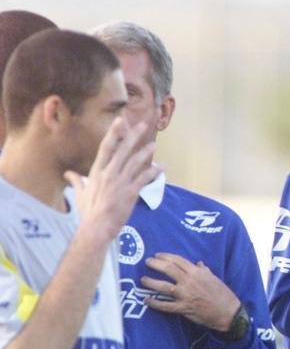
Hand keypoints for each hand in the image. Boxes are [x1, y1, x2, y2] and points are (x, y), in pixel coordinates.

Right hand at [65, 117, 158, 241]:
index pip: (105, 148)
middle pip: (122, 150)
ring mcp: (120, 183)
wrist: (96, 228)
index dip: (113, 133)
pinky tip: (162, 167)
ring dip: (145, 152)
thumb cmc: (88, 211)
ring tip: (154, 144)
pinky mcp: (130, 193)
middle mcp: (108, 174)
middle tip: (143, 125)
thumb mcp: (80, 193)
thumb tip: (68, 173)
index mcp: (97, 172)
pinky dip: (154, 172)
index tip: (120, 121)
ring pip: (135, 162)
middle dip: (133, 136)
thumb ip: (76, 181)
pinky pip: (144, 179)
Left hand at [140, 253, 241, 330]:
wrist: (228, 312)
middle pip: (168, 269)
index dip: (165, 256)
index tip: (157, 255)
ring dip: (151, 282)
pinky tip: (146, 300)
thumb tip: (199, 264)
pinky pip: (165, 305)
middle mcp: (190, 282)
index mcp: (197, 273)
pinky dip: (155, 303)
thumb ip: (204, 271)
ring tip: (143, 280)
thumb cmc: (223, 294)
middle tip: (147, 262)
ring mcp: (185, 295)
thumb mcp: (215, 278)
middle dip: (155, 264)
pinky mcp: (183, 308)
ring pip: (163, 286)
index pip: (178, 260)